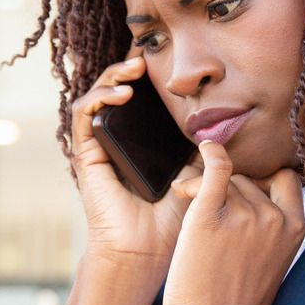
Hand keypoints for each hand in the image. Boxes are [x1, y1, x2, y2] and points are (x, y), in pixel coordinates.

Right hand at [53, 54, 202, 304]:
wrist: (147, 252)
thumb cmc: (172, 219)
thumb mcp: (196, 172)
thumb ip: (203, 147)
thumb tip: (222, 122)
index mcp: (141, 141)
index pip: (139, 97)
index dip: (146, 73)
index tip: (162, 53)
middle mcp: (117, 139)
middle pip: (115, 88)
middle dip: (127, 66)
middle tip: (145, 55)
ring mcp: (99, 146)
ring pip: (96, 95)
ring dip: (111, 76)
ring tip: (133, 70)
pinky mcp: (86, 155)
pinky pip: (82, 116)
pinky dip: (98, 98)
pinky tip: (121, 95)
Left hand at [162, 141, 304, 304]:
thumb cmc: (234, 302)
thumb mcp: (270, 261)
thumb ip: (269, 228)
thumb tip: (249, 193)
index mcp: (295, 228)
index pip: (286, 180)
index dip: (265, 180)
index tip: (245, 189)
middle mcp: (274, 217)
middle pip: (248, 180)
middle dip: (226, 189)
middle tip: (204, 205)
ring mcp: (244, 215)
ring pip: (225, 179)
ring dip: (204, 186)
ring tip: (187, 202)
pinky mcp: (210, 215)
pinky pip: (215, 168)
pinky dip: (210, 153)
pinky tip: (203, 148)